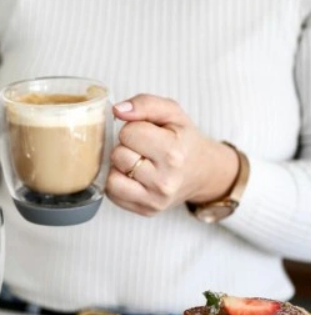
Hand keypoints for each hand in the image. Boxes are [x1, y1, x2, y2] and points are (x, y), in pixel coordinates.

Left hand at [106, 94, 239, 215]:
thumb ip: (145, 104)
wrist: (203, 172)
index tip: (146, 133)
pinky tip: (133, 176)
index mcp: (173, 153)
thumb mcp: (172, 113)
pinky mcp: (146, 211)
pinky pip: (113, 194)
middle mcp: (165, 181)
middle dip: (126, 147)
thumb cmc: (184, 140)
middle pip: (118, 155)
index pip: (129, 133)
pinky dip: (118, 182)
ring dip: (119, 167)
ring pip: (112, 178)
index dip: (133, 128)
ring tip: (136, 162)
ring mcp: (155, 200)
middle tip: (143, 149)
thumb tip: (117, 110)